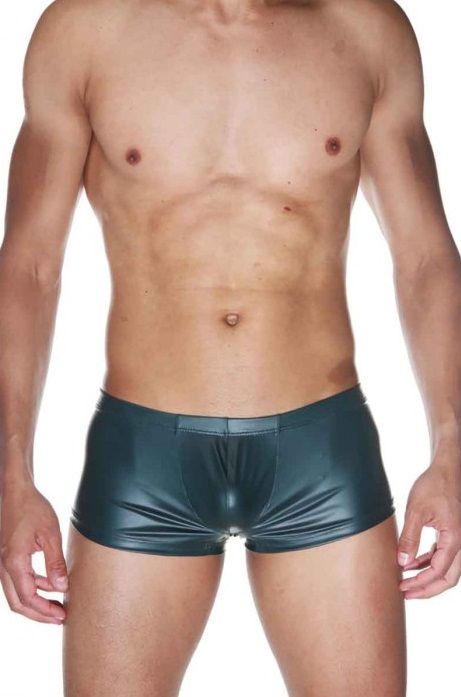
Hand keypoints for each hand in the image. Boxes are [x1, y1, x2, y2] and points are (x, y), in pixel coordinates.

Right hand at [0, 480, 67, 623]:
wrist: (15, 491)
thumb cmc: (33, 508)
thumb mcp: (50, 534)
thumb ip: (55, 563)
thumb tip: (62, 588)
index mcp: (14, 562)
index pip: (28, 598)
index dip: (45, 611)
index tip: (62, 616)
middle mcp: (4, 565)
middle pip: (17, 602)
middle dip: (38, 614)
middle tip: (59, 618)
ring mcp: (3, 562)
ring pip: (15, 593)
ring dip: (35, 602)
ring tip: (57, 605)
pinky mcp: (7, 556)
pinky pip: (17, 580)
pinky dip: (32, 587)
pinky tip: (49, 585)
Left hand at [397, 459, 460, 598]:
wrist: (446, 470)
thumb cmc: (433, 486)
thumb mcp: (416, 511)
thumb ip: (410, 538)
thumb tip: (402, 562)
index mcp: (454, 539)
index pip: (439, 572)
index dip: (420, 583)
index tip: (402, 586)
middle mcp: (460, 542)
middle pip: (448, 578)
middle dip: (427, 589)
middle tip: (406, 593)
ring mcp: (458, 539)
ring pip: (448, 569)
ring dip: (428, 577)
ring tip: (406, 580)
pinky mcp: (452, 534)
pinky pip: (443, 556)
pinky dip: (429, 563)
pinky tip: (412, 562)